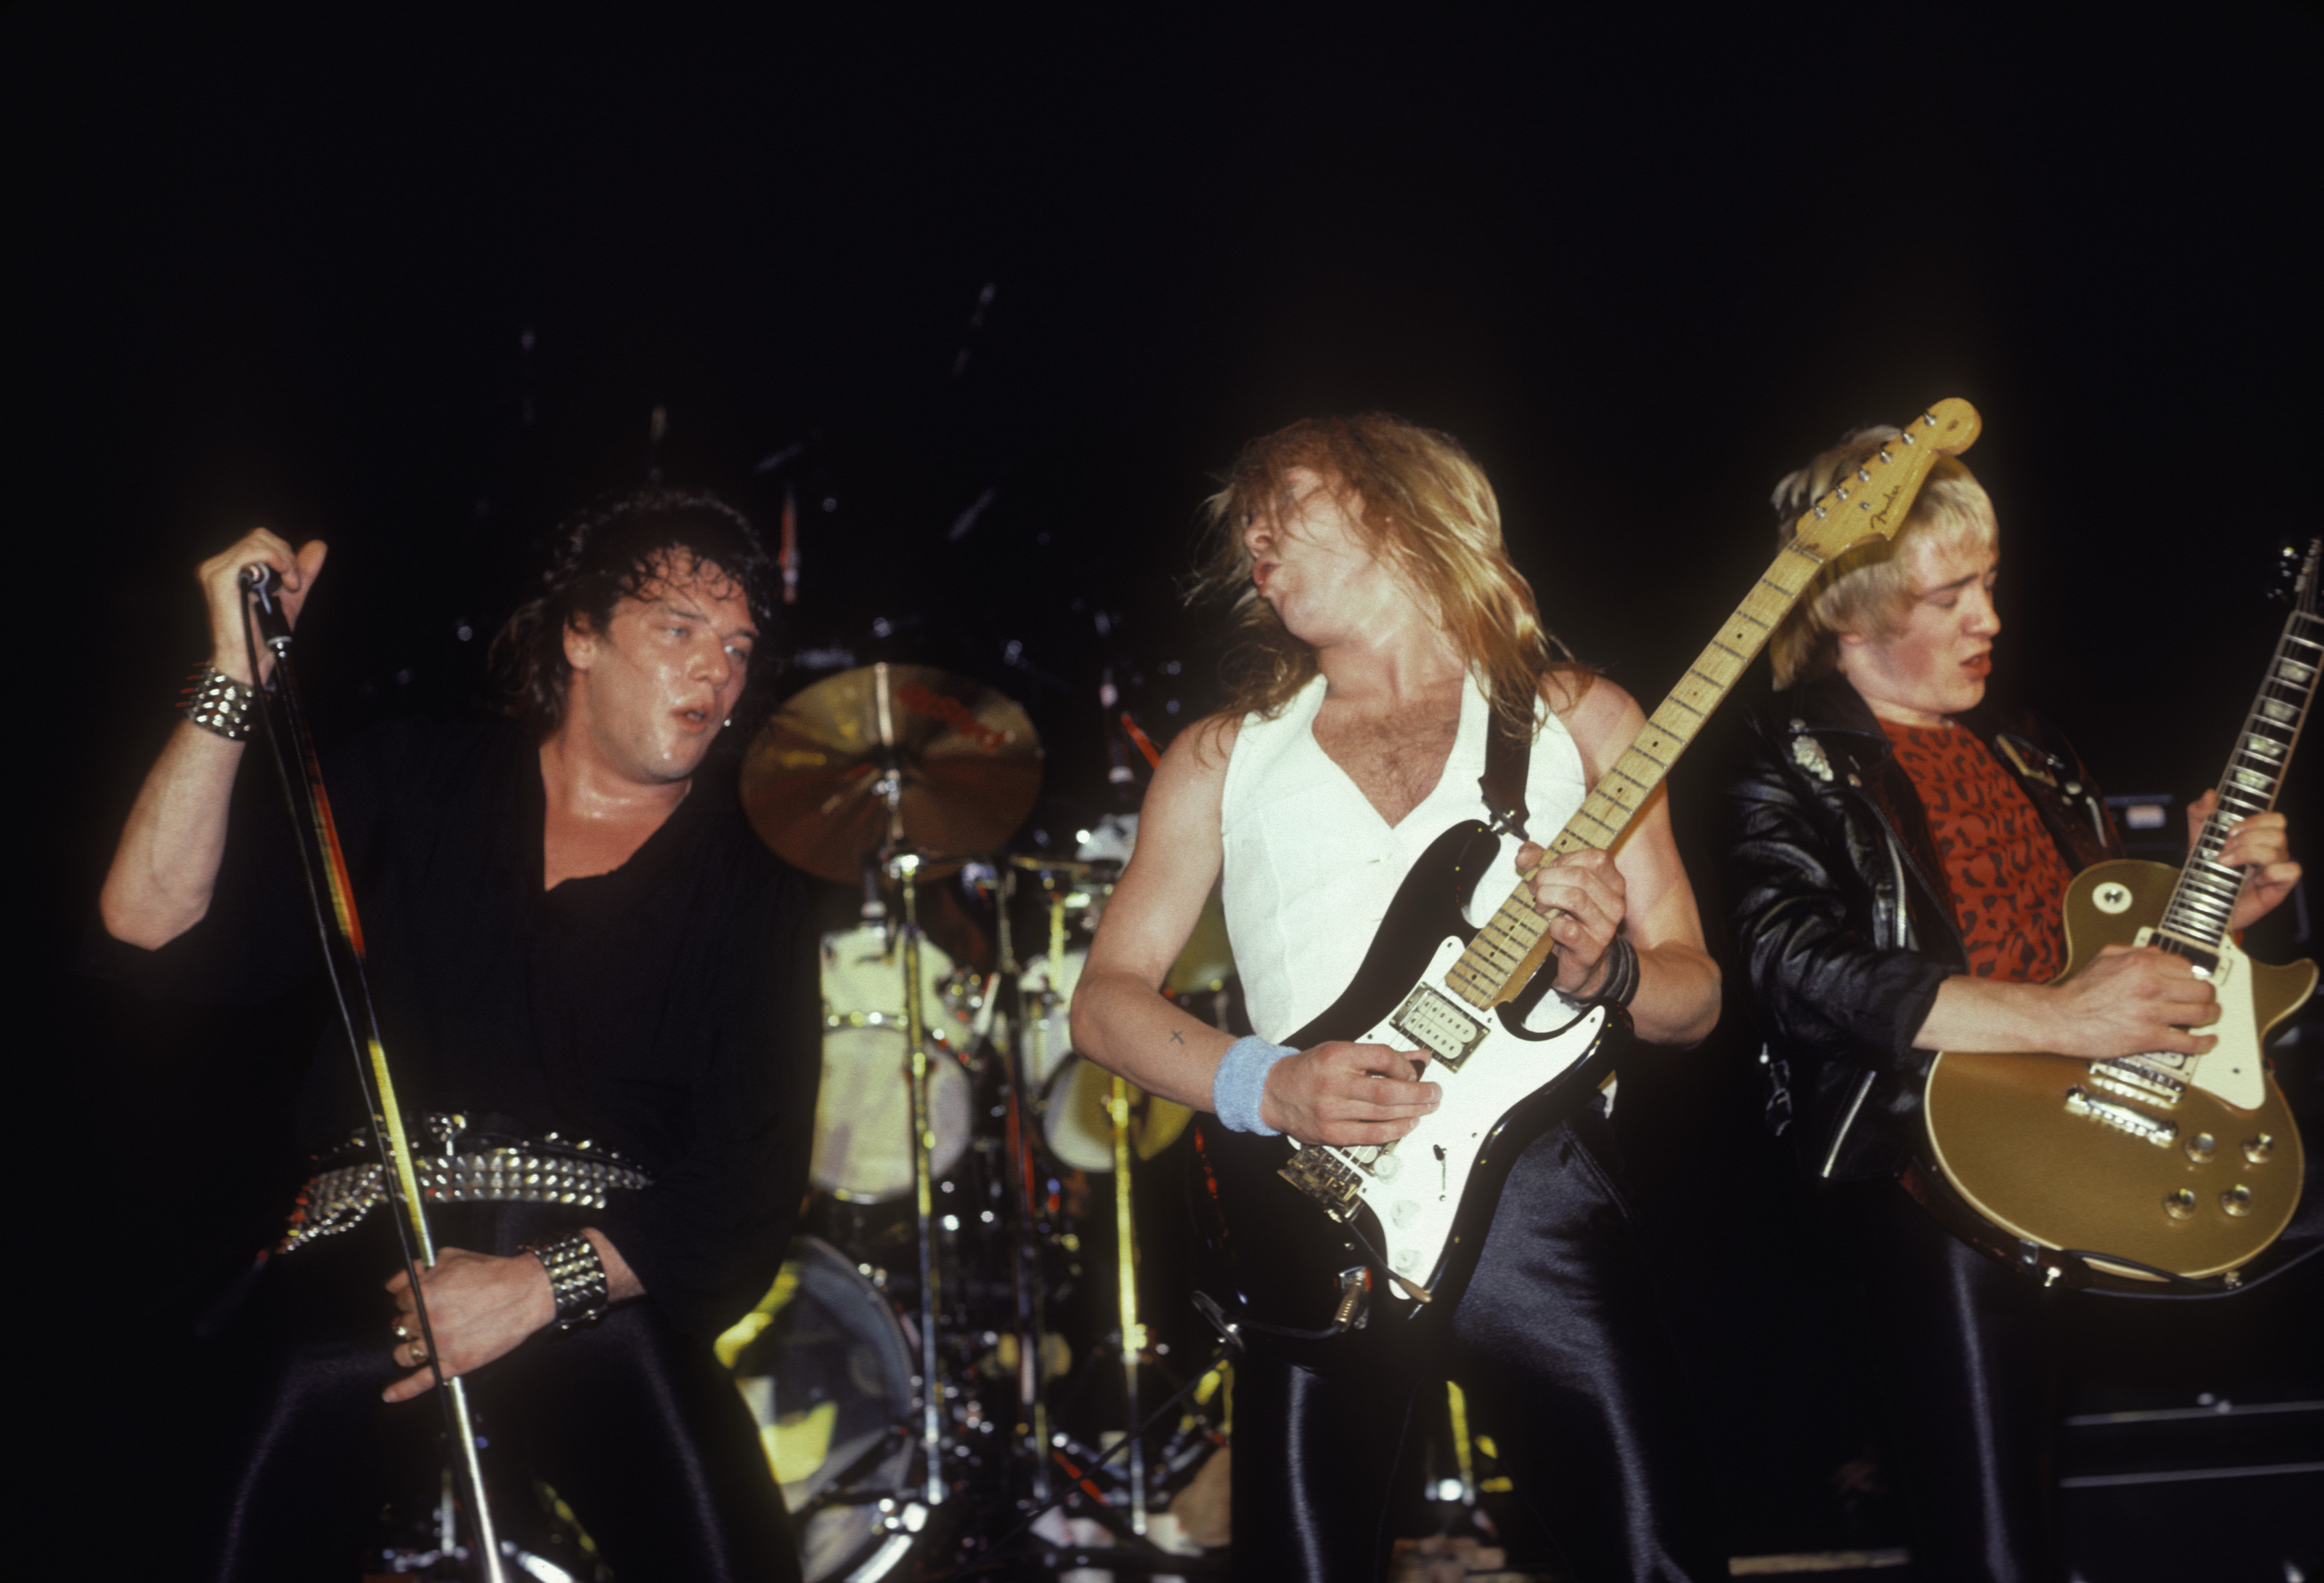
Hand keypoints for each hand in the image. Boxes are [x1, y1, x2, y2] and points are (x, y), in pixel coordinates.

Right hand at [198, 529, 326, 683]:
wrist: (249, 660)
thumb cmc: (264, 634)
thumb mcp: (290, 594)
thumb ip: (302, 569)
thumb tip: (319, 545)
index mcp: (229, 568)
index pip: (259, 540)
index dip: (284, 553)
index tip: (294, 579)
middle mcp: (217, 566)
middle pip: (259, 535)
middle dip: (287, 555)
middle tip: (294, 583)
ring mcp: (215, 570)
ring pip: (257, 540)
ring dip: (285, 561)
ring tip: (290, 585)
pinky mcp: (218, 577)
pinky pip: (251, 551)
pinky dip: (276, 561)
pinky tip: (285, 582)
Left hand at [382, 1246, 555, 1402]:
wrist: (525, 1292)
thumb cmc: (492, 1273)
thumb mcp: (451, 1257)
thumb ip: (416, 1268)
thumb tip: (392, 1284)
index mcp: (424, 1293)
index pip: (400, 1300)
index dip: (411, 1298)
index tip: (421, 1299)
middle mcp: (428, 1320)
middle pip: (403, 1325)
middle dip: (413, 1320)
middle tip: (431, 1315)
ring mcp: (441, 1345)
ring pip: (405, 1353)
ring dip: (406, 1348)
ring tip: (417, 1343)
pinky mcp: (456, 1363)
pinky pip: (423, 1380)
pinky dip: (404, 1390)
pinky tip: (390, 1394)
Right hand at [1258, 1041, 1438, 1145]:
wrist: (1273, 1091)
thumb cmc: (1310, 1070)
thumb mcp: (1342, 1051)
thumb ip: (1381, 1056)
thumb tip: (1420, 1058)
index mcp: (1336, 1056)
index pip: (1382, 1057)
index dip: (1405, 1066)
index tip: (1415, 1071)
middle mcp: (1332, 1083)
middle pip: (1386, 1090)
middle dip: (1418, 1093)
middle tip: (1434, 1093)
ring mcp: (1330, 1110)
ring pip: (1382, 1114)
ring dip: (1412, 1112)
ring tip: (1427, 1108)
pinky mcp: (1330, 1132)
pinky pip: (1371, 1135)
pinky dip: (1394, 1130)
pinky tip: (1408, 1124)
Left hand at [1516, 843, 1626, 997]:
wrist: (1580, 963)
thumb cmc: (1570, 919)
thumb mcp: (1556, 884)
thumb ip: (1540, 862)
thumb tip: (1525, 855)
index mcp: (1613, 883)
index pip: (1596, 858)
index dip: (1564, 860)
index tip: (1548, 871)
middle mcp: (1615, 903)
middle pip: (1580, 876)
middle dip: (1548, 879)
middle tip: (1535, 890)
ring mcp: (1606, 928)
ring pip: (1576, 898)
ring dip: (1547, 898)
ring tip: (1540, 907)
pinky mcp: (1593, 949)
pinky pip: (1568, 929)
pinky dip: (1552, 925)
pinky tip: (1551, 928)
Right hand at [2044, 944, 2219, 1059]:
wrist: (2060, 1018)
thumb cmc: (2079, 991)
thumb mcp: (2105, 956)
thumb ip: (2135, 951)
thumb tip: (2159, 953)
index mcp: (2142, 964)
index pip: (2187, 967)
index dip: (2192, 975)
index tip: (2192, 981)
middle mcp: (2151, 986)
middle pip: (2201, 990)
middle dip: (2207, 995)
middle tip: (2206, 999)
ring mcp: (2152, 1013)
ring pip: (2201, 1013)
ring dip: (2211, 1015)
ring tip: (2210, 1016)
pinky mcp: (2149, 1038)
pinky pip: (2188, 1042)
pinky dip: (2203, 1043)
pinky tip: (2207, 1040)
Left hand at [2188, 793, 2299, 932]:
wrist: (2198, 905)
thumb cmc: (2204, 872)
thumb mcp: (2197, 839)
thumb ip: (2200, 814)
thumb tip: (2210, 794)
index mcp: (2257, 838)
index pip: (2276, 818)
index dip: (2256, 820)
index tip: (2230, 831)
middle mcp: (2271, 852)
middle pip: (2278, 832)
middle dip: (2247, 837)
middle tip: (2224, 849)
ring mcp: (2276, 870)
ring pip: (2280, 849)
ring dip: (2249, 853)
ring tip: (2225, 863)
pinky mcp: (2278, 888)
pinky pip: (2292, 871)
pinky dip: (2271, 872)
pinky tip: (2252, 879)